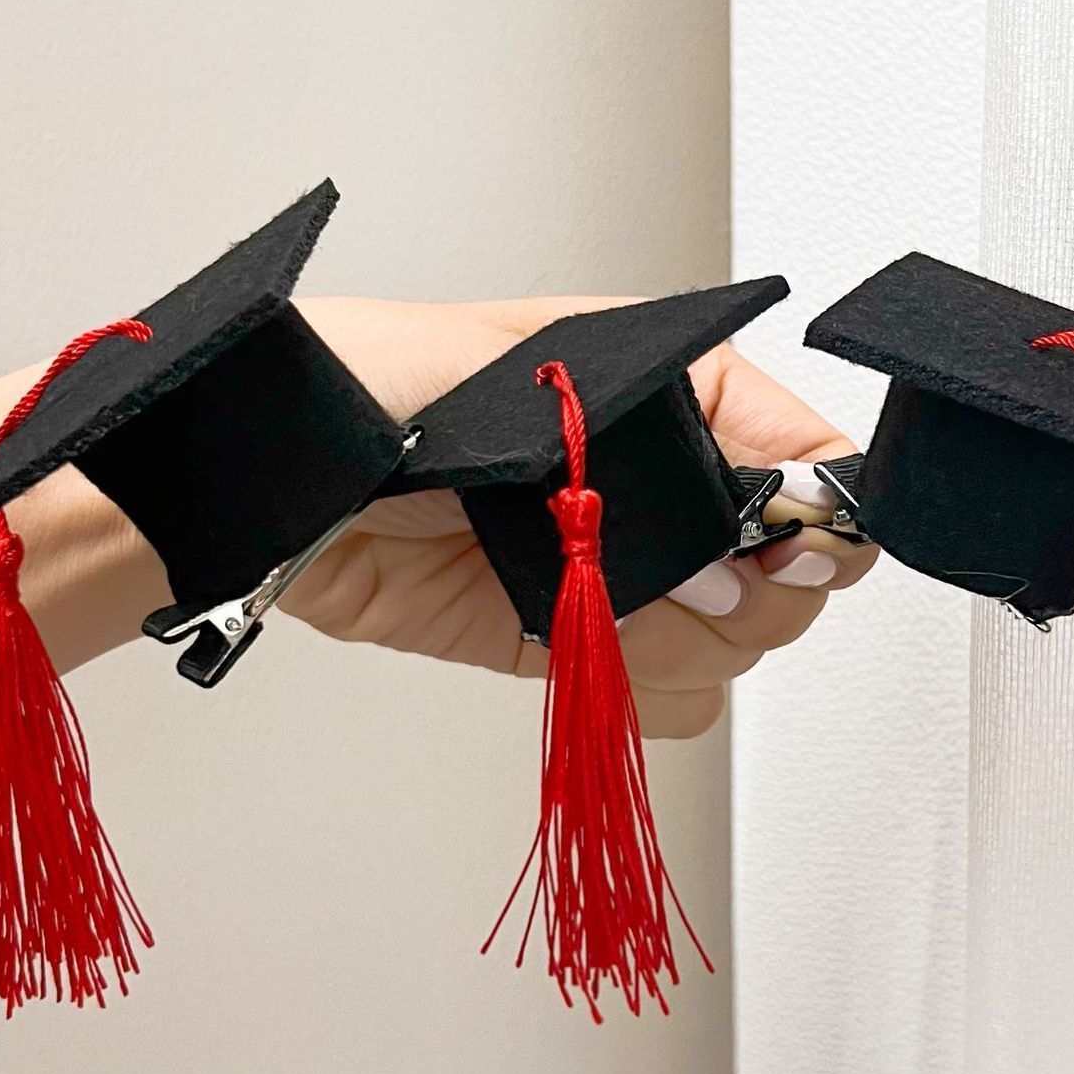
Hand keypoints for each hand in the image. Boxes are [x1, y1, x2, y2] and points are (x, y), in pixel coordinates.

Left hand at [284, 296, 876, 735]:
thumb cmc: (365, 385)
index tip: (787, 544)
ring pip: (734, 643)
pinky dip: (644, 689)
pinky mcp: (565, 637)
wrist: (260, 480)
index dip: (812, 510)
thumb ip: (652, 452)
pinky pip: (663, 695)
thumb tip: (751, 529)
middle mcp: (653, 483)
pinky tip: (586, 644)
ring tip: (603, 600)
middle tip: (676, 574)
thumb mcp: (522, 377)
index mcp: (663, 388)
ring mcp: (615, 567)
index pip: (803, 456)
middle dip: (745, 588)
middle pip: (784, 571)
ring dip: (685, 642)